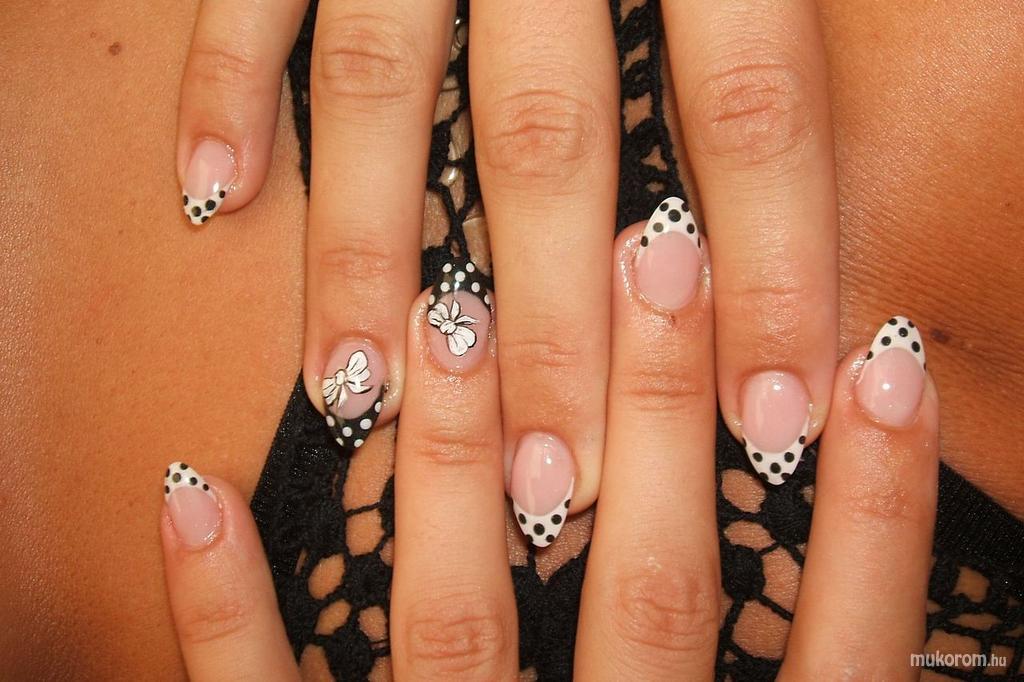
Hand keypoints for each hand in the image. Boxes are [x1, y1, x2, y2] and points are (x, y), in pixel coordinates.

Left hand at [160, 205, 935, 677]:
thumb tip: (911, 613)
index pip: (839, 645)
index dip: (871, 503)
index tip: (876, 354)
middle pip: (649, 591)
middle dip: (656, 416)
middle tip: (655, 253)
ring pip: (462, 622)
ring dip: (455, 463)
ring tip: (453, 316)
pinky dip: (225, 610)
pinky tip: (194, 487)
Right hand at [174, 0, 839, 543]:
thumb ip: (776, 20)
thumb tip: (797, 188)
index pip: (753, 116)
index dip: (773, 276)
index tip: (771, 425)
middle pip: (556, 145)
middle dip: (558, 328)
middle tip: (557, 485)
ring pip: (389, 90)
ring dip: (371, 252)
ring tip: (360, 396)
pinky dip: (230, 83)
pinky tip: (214, 195)